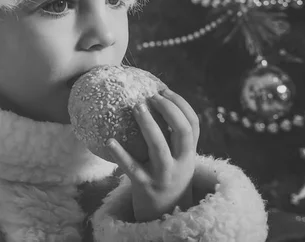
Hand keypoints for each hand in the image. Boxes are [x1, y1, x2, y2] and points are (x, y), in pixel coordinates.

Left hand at [106, 88, 199, 221]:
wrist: (164, 214)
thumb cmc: (167, 176)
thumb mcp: (178, 158)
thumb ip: (172, 136)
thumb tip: (152, 100)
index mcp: (190, 153)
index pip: (193, 124)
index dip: (181, 105)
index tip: (164, 90)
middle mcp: (181, 163)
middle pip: (182, 132)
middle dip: (169, 111)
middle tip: (152, 96)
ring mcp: (164, 175)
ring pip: (159, 147)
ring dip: (148, 125)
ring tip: (136, 107)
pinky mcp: (146, 186)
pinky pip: (132, 168)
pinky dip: (121, 154)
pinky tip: (110, 141)